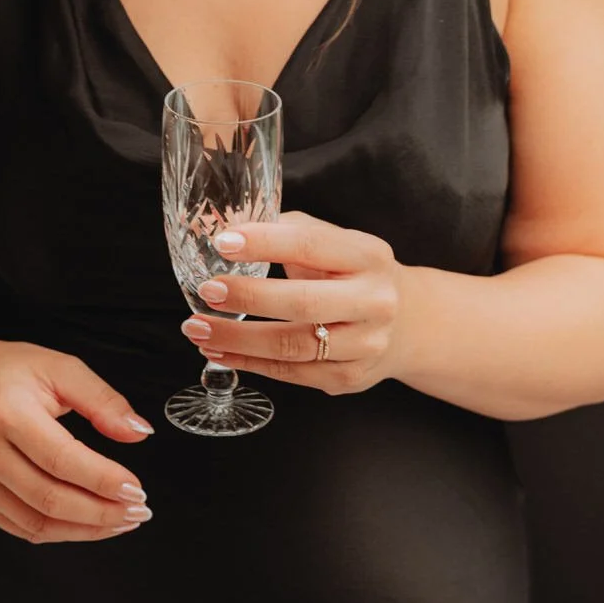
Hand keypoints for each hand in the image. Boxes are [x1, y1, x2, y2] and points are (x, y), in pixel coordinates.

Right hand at [0, 331, 156, 543]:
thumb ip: (102, 400)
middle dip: (102, 512)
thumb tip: (139, 432)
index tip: (137, 488)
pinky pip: (23, 529)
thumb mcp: (59, 368)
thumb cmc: (8, 371)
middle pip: (51, 498)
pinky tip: (89, 524)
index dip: (103, 480)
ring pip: (38, 524)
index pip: (61, 459)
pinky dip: (61, 533)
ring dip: (87, 530)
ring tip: (122, 520)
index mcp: (7, 412)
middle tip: (139, 510)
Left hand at [181, 213, 402, 393]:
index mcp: (367, 255)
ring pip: (293, 346)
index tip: (223, 243)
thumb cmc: (354, 273)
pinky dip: (248, 363)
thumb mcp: (336, 242)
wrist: (407, 322)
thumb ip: (288, 230)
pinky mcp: (349, 377)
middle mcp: (373, 301)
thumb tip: (229, 225)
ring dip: (237, 339)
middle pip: (303, 303)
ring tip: (197, 328)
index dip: (264, 243)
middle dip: (248, 297)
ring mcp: (365, 344)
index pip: (311, 245)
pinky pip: (291, 374)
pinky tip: (218, 352)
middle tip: (207, 290)